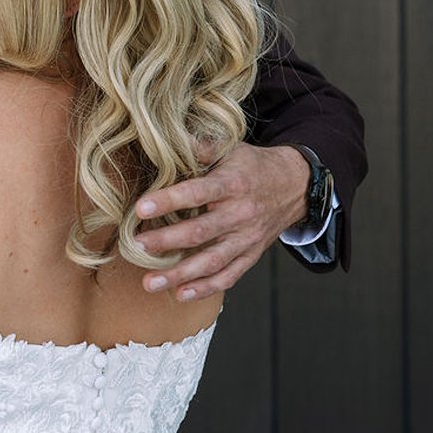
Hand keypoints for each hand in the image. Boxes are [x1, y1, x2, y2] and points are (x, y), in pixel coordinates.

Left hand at [134, 142, 308, 300]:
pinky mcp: (250, 256)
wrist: (295, 186)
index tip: (141, 208)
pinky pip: (228, 277)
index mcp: (232, 185)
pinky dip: (205, 289)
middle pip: (200, 232)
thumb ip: (200, 147)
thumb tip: (165, 138)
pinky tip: (180, 294)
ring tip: (150, 282)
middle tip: (137, 246)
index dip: (168, 201)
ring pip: (212, 262)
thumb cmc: (253, 167)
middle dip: (166, 241)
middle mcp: (240, 214)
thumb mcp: (231, 149)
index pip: (197, 193)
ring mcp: (246, 239)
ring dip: (180, 275)